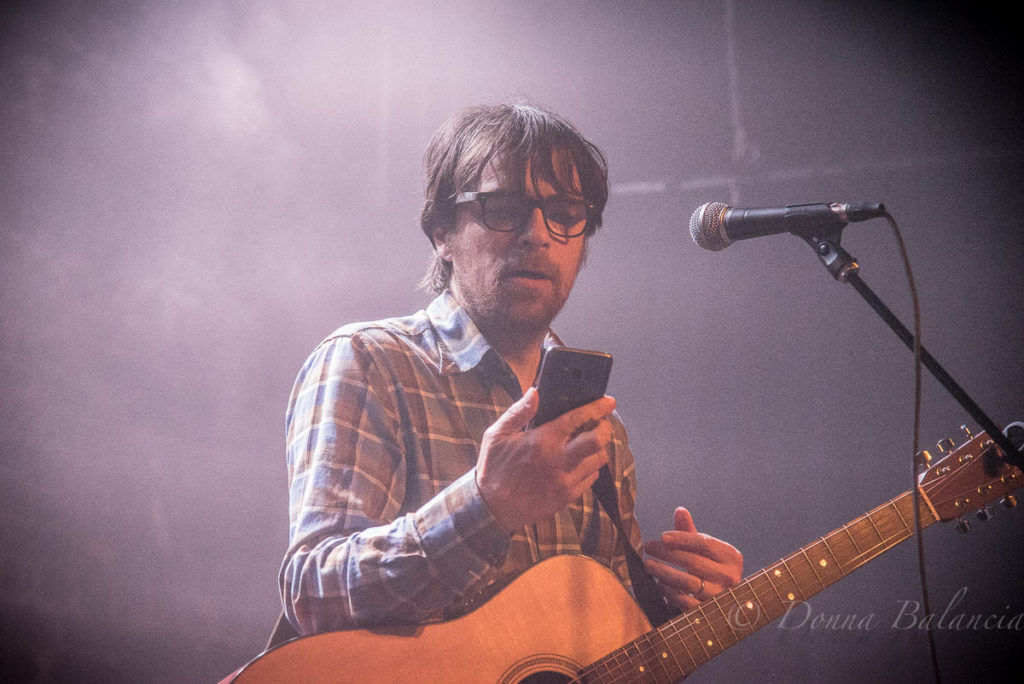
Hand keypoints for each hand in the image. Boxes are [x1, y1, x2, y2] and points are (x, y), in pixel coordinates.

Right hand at [476, 387, 614, 531]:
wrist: (492, 508)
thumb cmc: (493, 469)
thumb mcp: (497, 435)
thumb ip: (518, 412)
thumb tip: (534, 392)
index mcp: (542, 441)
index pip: (579, 419)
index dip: (598, 408)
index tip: (608, 402)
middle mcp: (559, 460)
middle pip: (599, 441)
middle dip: (605, 428)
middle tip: (600, 423)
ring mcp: (566, 480)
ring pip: (599, 460)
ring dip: (598, 448)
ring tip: (588, 443)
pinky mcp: (568, 496)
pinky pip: (591, 478)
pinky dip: (590, 467)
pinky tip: (578, 462)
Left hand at [644, 507, 742, 610]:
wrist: (724, 603)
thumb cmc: (710, 569)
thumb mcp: (704, 551)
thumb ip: (691, 533)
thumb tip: (680, 510)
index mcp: (731, 557)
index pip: (704, 543)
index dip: (681, 538)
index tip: (662, 537)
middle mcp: (730, 576)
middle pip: (693, 561)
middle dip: (667, 554)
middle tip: (648, 547)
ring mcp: (721, 597)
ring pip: (688, 583)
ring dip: (664, 573)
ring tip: (648, 564)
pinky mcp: (709, 613)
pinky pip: (685, 602)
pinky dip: (670, 593)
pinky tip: (659, 584)